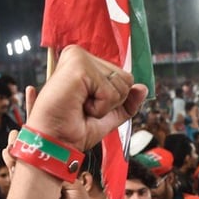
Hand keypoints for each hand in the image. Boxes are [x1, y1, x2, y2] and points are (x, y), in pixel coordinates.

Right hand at [26, 46, 146, 151]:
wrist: (56, 143)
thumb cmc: (74, 129)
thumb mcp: (108, 115)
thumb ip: (127, 102)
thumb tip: (143, 88)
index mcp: (84, 62)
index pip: (123, 76)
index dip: (114, 100)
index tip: (88, 107)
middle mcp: (80, 55)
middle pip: (126, 79)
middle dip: (112, 102)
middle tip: (85, 107)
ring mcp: (79, 58)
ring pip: (122, 84)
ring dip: (105, 105)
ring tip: (81, 106)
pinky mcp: (79, 66)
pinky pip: (110, 92)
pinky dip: (100, 107)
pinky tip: (80, 105)